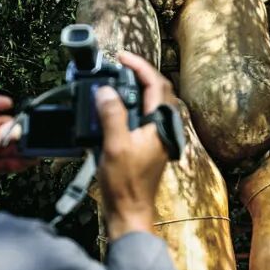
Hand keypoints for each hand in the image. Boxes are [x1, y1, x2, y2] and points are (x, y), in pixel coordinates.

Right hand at [95, 52, 174, 239]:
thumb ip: (111, 115)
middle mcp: (163, 129)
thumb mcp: (114, 146)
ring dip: (134, 90)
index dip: (139, 66)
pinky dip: (131, 106)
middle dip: (139, 74)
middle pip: (157, 90)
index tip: (122, 57)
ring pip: (151, 103)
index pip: (156, 84)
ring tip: (115, 82)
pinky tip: (115, 109)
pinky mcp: (150, 146)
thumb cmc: (126, 184)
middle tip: (118, 65)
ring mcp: (158, 137)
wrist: (130, 212)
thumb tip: (106, 91)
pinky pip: (143, 117)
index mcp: (161, 125)